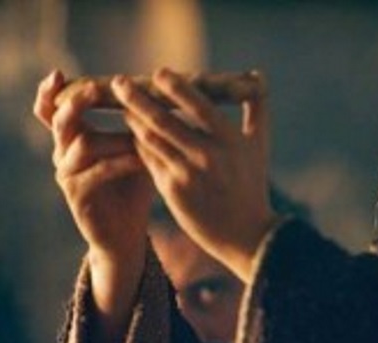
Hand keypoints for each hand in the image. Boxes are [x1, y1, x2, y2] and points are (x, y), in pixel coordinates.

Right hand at [33, 70, 153, 317]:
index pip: (52, 110)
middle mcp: (63, 154)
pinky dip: (120, 162)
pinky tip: (140, 159)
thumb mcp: (135, 152)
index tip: (58, 73)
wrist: (127, 234)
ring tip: (140, 133)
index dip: (50, 92)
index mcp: (73, 139)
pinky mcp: (77, 196)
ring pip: (82, 145)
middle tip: (95, 89)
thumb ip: (138, 126)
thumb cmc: (133, 189)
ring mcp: (67, 176)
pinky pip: (96, 173)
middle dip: (77, 102)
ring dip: (113, 136)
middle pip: (60, 120)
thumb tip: (163, 94)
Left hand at [111, 67, 276, 281]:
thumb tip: (257, 76)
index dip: (175, 87)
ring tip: (125, 110)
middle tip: (118, 83)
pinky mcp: (172, 191)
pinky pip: (148, 161)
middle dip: (137, 98)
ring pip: (150, 139)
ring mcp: (187, 174)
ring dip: (133, 121)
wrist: (245, 234)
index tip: (159, 74)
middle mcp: (208, 155)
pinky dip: (138, 146)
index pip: (198, 105)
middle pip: (163, 119)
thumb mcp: (258, 147)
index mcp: (230, 141)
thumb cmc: (251, 185)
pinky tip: (132, 137)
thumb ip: (257, 110)